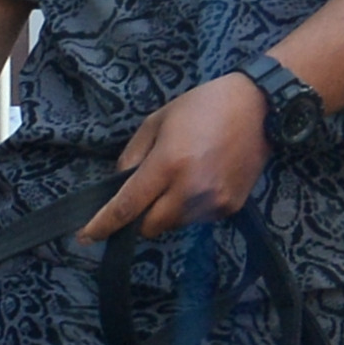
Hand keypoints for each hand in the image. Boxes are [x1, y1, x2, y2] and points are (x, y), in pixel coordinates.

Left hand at [82, 72, 269, 242]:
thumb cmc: (202, 107)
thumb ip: (132, 157)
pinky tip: (203, 179)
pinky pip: (197, 219)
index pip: (127, 206)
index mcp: (167, 164)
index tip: (85, 237)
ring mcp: (213, 202)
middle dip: (140, 216)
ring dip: (166, 211)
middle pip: (149, 227)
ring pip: (173, 225)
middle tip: (148, 191)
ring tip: (183, 177)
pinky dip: (191, 208)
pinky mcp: (230, 208)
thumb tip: (119, 186)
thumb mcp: (156, 122)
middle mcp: (190, 190)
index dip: (103, 225)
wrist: (258, 108)